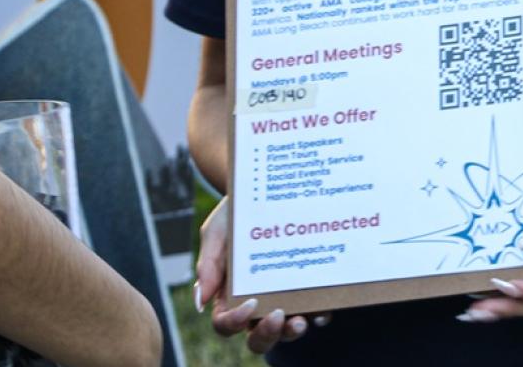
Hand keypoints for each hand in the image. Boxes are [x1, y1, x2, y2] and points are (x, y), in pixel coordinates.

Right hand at [194, 196, 323, 353]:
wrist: (266, 186)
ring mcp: (283, 298)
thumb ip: (208, 264)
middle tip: (278, 317)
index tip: (249, 304)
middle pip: (257, 336)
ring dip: (293, 332)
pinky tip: (322, 311)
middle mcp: (255, 303)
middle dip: (267, 335)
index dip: (233, 322)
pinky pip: (314, 312)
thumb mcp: (216, 232)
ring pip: (285, 330)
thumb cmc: (235, 214)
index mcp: (227, 295)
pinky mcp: (307, 289)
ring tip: (301, 320)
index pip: (225, 323)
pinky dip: (318, 316)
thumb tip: (200, 301)